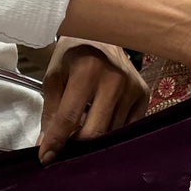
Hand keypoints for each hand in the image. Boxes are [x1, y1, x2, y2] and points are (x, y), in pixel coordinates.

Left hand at [38, 40, 149, 163]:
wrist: (104, 32)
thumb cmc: (74, 54)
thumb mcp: (55, 76)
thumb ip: (50, 112)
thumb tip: (46, 146)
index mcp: (87, 71)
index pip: (69, 118)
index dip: (56, 142)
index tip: (47, 158)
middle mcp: (115, 80)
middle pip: (94, 132)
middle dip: (77, 145)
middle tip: (66, 147)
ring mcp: (133, 88)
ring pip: (111, 133)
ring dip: (95, 137)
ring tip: (83, 128)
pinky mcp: (144, 95)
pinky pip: (127, 127)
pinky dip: (112, 131)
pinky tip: (102, 120)